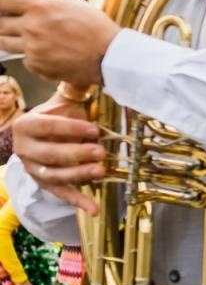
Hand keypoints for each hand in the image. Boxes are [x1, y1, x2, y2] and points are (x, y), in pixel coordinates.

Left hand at [0, 0, 119, 86]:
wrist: (110, 56)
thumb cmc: (97, 29)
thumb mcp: (73, 3)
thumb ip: (47, 2)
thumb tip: (33, 4)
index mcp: (39, 5)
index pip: (2, 0)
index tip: (0, 6)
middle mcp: (31, 26)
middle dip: (3, 23)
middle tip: (11, 24)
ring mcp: (32, 48)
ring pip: (5, 43)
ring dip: (13, 40)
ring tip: (29, 40)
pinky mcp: (37, 66)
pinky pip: (25, 60)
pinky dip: (33, 58)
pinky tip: (50, 55)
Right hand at [9, 96, 106, 213]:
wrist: (39, 138)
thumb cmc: (56, 119)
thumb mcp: (61, 104)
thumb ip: (72, 92)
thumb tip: (87, 74)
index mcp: (27, 125)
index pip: (47, 126)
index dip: (70, 128)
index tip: (94, 129)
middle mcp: (25, 148)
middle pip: (50, 153)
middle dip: (76, 153)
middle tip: (100, 151)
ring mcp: (34, 169)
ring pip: (55, 175)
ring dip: (78, 175)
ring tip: (100, 171)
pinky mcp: (45, 184)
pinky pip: (61, 194)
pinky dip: (78, 202)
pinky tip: (94, 209)